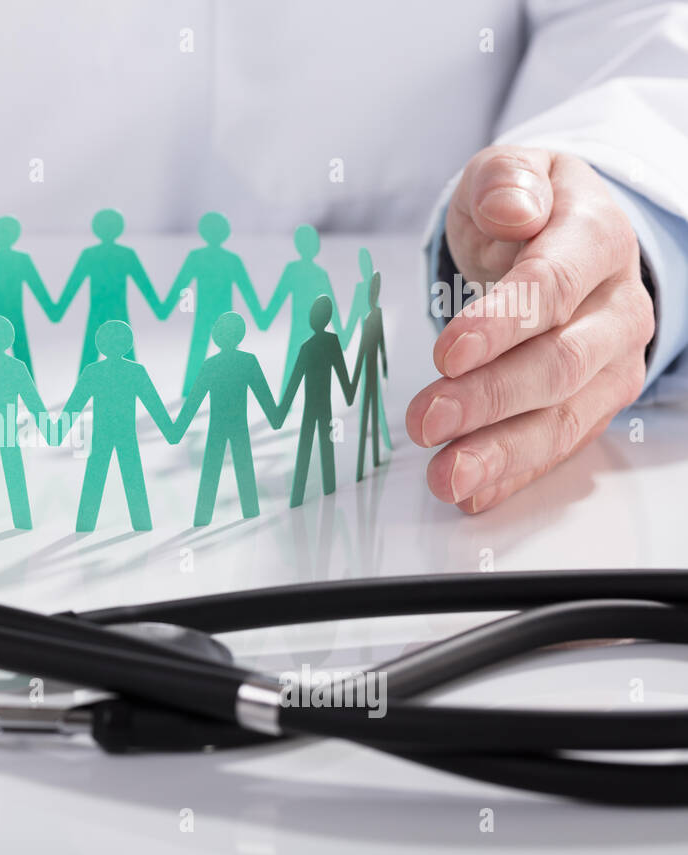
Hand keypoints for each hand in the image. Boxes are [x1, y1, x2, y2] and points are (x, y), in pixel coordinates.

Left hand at [406, 146, 652, 512]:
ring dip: (502, 451)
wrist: (564, 235)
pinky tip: (473, 492)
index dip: (503, 322)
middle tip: (425, 420)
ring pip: (565, 416)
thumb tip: (514, 210)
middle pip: (560, 363)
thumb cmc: (526, 208)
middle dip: (490, 397)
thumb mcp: (509, 173)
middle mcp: (618, 307)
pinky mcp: (595, 402)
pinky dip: (515, 473)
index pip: (555, 286)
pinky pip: (559, 446)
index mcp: (596, 240)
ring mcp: (612, 362)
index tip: (447, 352)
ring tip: (446, 476)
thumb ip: (505, 183)